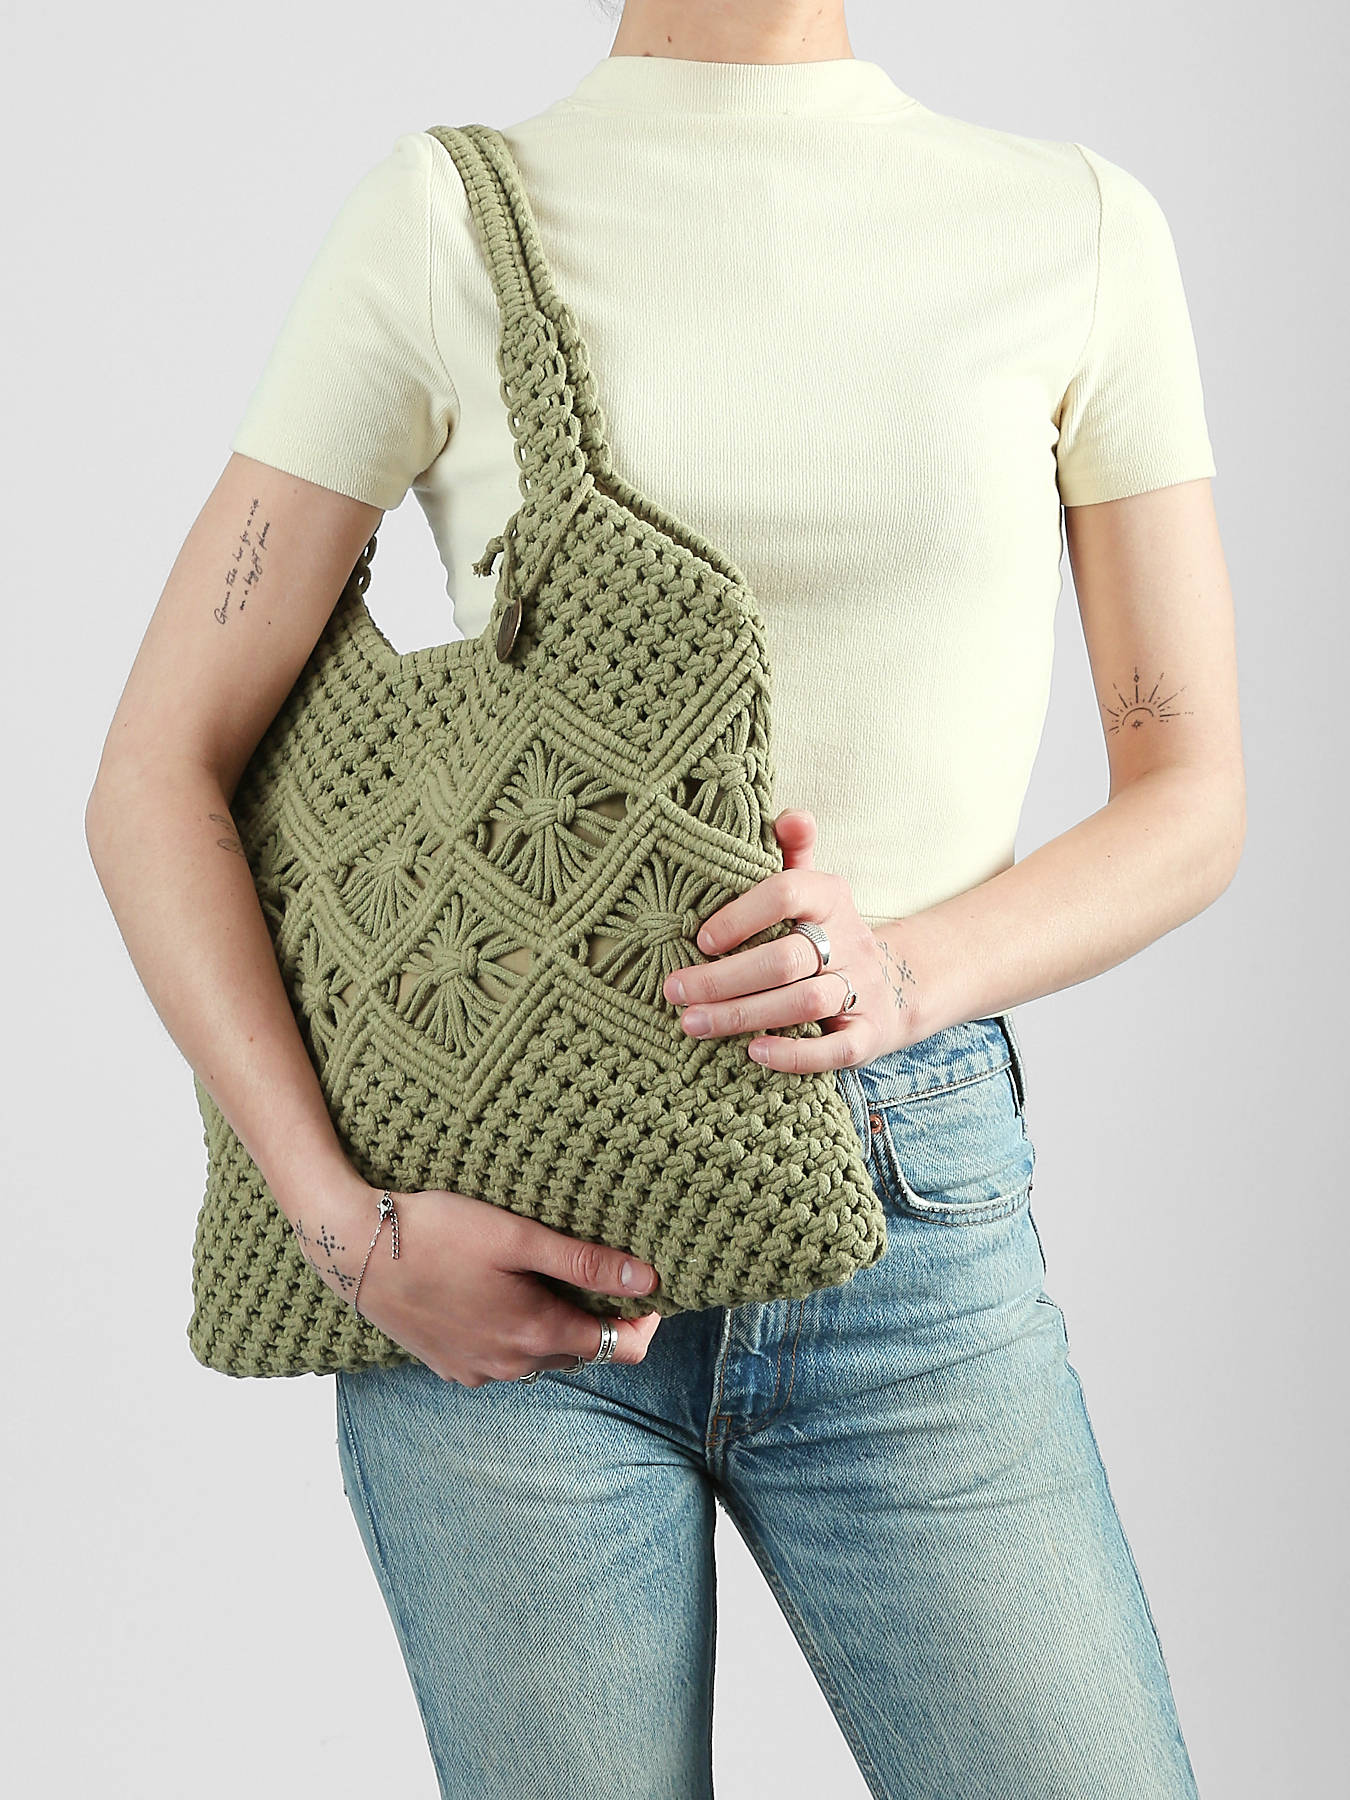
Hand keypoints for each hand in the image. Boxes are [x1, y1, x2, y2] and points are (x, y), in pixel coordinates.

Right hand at [333, 1184, 661, 1385]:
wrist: (354, 1247)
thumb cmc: (438, 1231)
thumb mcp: (518, 1237)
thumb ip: (585, 1262)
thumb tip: (648, 1280)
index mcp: (536, 1336)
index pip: (619, 1349)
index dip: (643, 1322)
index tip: (647, 1289)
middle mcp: (509, 1367)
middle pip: (579, 1352)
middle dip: (597, 1318)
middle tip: (595, 1268)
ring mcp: (474, 1372)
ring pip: (539, 1357)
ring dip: (553, 1326)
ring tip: (544, 1275)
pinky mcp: (447, 1365)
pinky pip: (501, 1359)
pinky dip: (515, 1333)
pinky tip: (499, 1293)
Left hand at [661, 808, 922, 1071]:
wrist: (896, 988)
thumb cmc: (827, 933)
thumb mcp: (813, 887)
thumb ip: (791, 852)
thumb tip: (790, 816)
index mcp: (831, 897)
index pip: (787, 892)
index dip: (740, 915)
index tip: (699, 939)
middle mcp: (851, 941)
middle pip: (786, 958)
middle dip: (724, 978)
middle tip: (674, 991)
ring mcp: (863, 989)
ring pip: (804, 1002)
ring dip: (744, 1016)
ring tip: (691, 1024)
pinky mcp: (868, 1036)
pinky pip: (834, 1050)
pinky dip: (793, 1055)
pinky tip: (752, 1053)